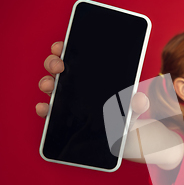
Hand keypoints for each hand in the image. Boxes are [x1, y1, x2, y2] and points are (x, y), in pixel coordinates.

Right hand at [35, 41, 149, 123]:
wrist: (121, 138)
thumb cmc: (125, 116)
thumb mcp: (133, 108)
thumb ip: (137, 104)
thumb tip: (140, 99)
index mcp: (92, 75)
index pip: (76, 55)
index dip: (65, 48)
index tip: (61, 47)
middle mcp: (75, 84)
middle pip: (58, 66)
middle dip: (54, 62)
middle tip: (59, 66)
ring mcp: (66, 99)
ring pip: (50, 85)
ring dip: (46, 83)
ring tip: (49, 85)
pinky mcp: (61, 117)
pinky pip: (49, 110)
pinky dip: (44, 108)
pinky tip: (44, 108)